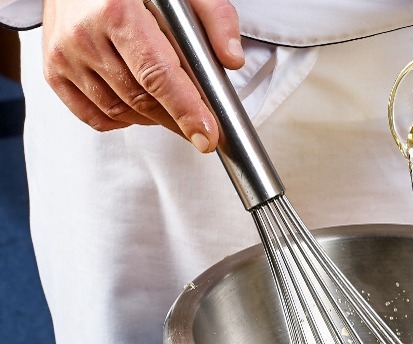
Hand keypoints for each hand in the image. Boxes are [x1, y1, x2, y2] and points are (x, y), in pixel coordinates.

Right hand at [41, 0, 244, 151]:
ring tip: (173, 110)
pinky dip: (122, 120)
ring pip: (118, 111)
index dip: (186, 110)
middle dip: (177, 120)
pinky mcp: (54, 70)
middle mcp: (85, 35)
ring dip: (152, 120)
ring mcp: (65, 55)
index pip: (158, 75)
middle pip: (140, 98)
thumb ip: (214, 17)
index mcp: (117, 10)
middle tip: (201, 126)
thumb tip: (231, 59)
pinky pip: (93, 115)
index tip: (206, 135)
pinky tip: (140, 109)